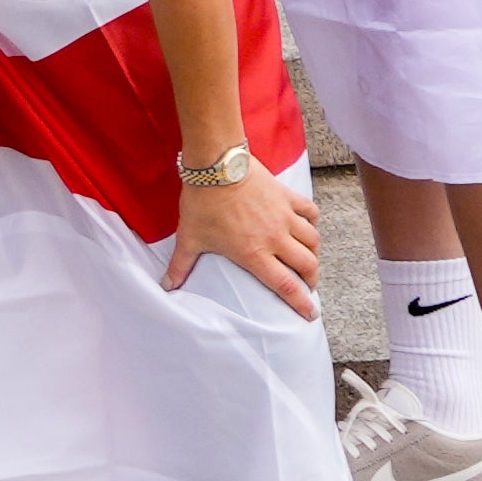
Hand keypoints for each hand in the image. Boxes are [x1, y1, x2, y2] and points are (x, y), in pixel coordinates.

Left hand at [163, 165, 322, 306]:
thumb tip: (167, 286)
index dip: (300, 303)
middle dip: (312, 280)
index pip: (285, 285)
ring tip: (308, 259)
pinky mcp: (287, 197)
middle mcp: (275, 238)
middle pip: (307, 265)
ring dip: (314, 253)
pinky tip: (307, 225)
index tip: (310, 314)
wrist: (217, 166)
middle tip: (309, 285)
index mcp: (254, 253)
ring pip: (313, 241)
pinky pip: (311, 212)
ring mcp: (285, 217)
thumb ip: (180, 265)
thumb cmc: (202, 203)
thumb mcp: (189, 237)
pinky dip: (313, 221)